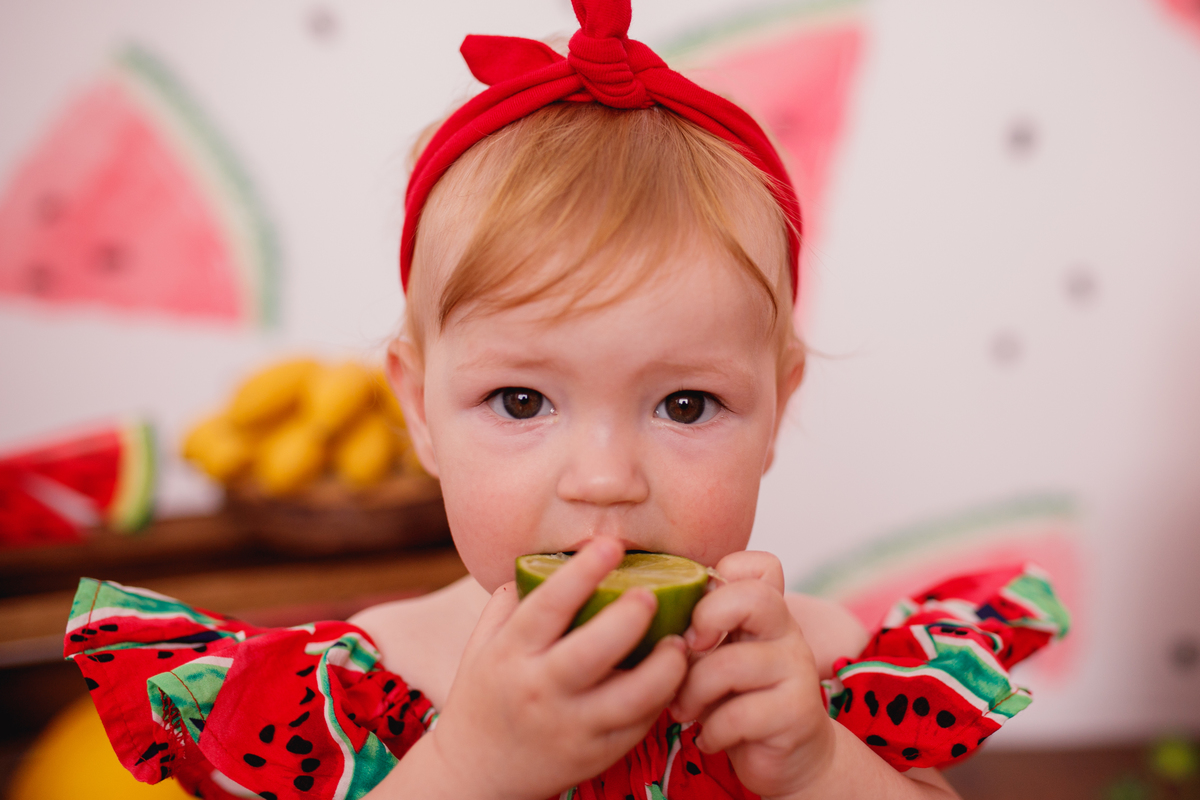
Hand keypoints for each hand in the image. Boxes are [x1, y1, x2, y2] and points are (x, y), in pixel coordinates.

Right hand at [425, 537, 688, 799]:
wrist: (476, 773)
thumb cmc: (485, 696)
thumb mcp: (482, 645)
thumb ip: (510, 601)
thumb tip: (550, 556)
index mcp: (510, 654)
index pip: (548, 605)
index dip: (583, 572)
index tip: (610, 544)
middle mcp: (540, 690)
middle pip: (593, 651)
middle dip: (629, 617)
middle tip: (652, 593)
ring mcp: (571, 727)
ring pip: (631, 698)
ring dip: (664, 667)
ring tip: (678, 642)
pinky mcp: (596, 755)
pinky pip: (639, 725)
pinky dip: (661, 698)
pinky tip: (670, 674)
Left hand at [669, 551, 834, 798]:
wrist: (789, 758)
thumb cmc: (736, 699)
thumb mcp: (712, 657)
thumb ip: (693, 631)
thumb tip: (640, 612)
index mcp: (764, 610)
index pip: (758, 565)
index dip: (720, 577)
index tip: (694, 615)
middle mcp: (787, 631)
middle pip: (754, 597)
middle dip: (706, 620)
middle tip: (685, 653)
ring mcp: (797, 670)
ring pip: (730, 664)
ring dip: (692, 693)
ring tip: (684, 711)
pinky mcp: (798, 713)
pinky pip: (738, 715)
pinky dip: (712, 731)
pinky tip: (710, 737)